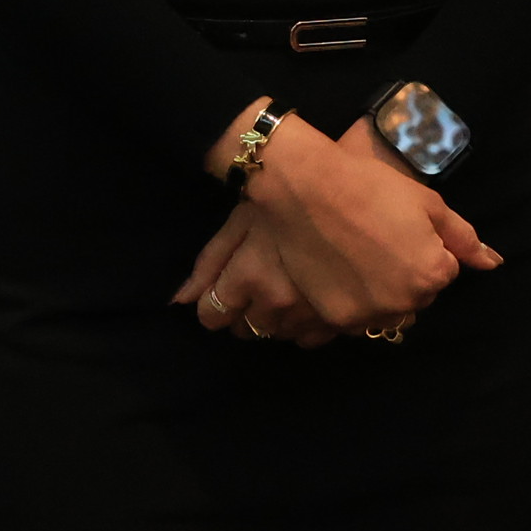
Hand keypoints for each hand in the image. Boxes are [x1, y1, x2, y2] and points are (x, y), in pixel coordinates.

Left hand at [172, 206, 339, 347]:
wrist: (350, 191)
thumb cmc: (285, 197)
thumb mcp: (240, 221)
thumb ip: (209, 264)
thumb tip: (180, 302)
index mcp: (251, 278)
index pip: (212, 316)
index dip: (213, 304)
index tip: (225, 289)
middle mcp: (280, 304)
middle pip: (245, 330)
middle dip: (245, 312)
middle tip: (260, 279)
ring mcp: (313, 315)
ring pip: (277, 335)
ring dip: (276, 319)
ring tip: (287, 283)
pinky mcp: (342, 320)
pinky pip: (310, 339)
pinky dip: (305, 324)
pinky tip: (310, 297)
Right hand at [196, 107, 498, 335]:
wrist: (306, 189)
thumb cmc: (370, 186)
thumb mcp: (427, 203)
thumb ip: (463, 238)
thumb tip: (493, 263)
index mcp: (432, 274)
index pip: (442, 272)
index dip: (422, 247)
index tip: (397, 227)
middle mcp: (405, 303)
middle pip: (414, 296)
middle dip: (403, 275)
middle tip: (375, 241)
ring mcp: (368, 315)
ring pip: (385, 310)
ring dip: (378, 293)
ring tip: (354, 258)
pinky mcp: (335, 319)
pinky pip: (354, 319)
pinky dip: (350, 301)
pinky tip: (336, 273)